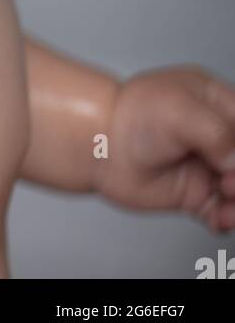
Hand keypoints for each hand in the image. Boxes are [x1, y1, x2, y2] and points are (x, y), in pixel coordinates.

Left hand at [93, 66, 234, 231]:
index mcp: (217, 103)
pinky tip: (218, 218)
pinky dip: (226, 219)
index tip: (234, 162)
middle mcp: (215, 135)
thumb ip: (219, 134)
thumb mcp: (182, 111)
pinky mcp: (195, 193)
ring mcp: (206, 165)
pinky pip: (224, 211)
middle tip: (226, 182)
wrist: (101, 145)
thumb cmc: (132, 116)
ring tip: (226, 205)